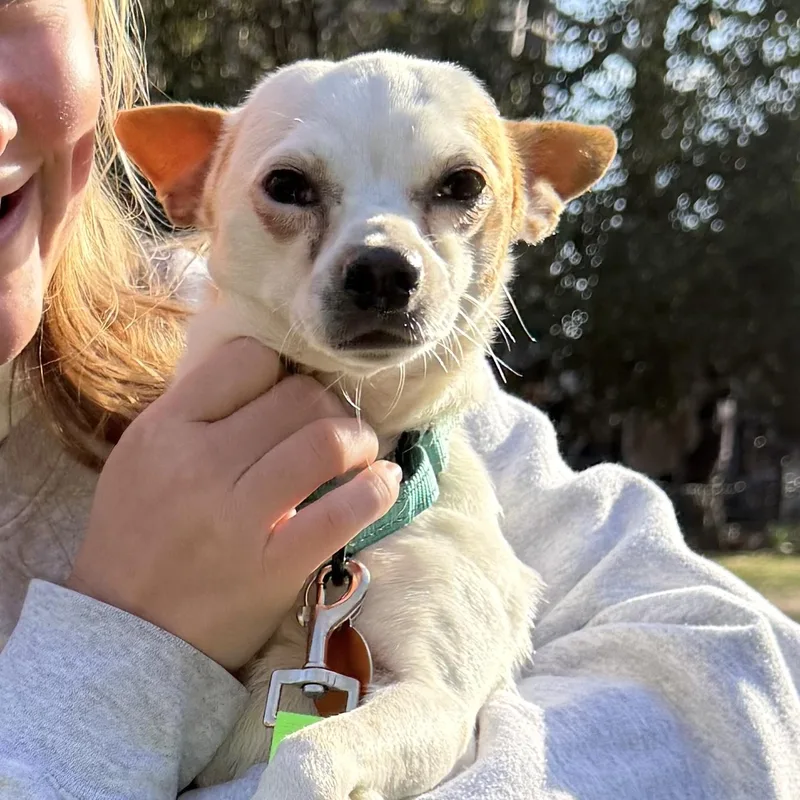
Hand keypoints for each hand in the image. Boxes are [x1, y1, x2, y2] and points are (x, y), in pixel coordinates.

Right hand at [67, 338, 400, 669]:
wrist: (127, 631)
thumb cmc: (138, 535)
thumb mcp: (144, 453)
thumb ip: (198, 408)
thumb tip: (272, 373)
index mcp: (165, 429)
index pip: (248, 358)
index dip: (279, 368)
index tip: (286, 392)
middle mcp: (202, 465)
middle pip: (299, 396)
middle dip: (329, 404)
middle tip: (334, 424)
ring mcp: (241, 518)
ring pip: (328, 442)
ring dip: (360, 439)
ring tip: (361, 452)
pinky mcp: (276, 567)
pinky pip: (345, 511)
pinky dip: (378, 489)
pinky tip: (382, 482)